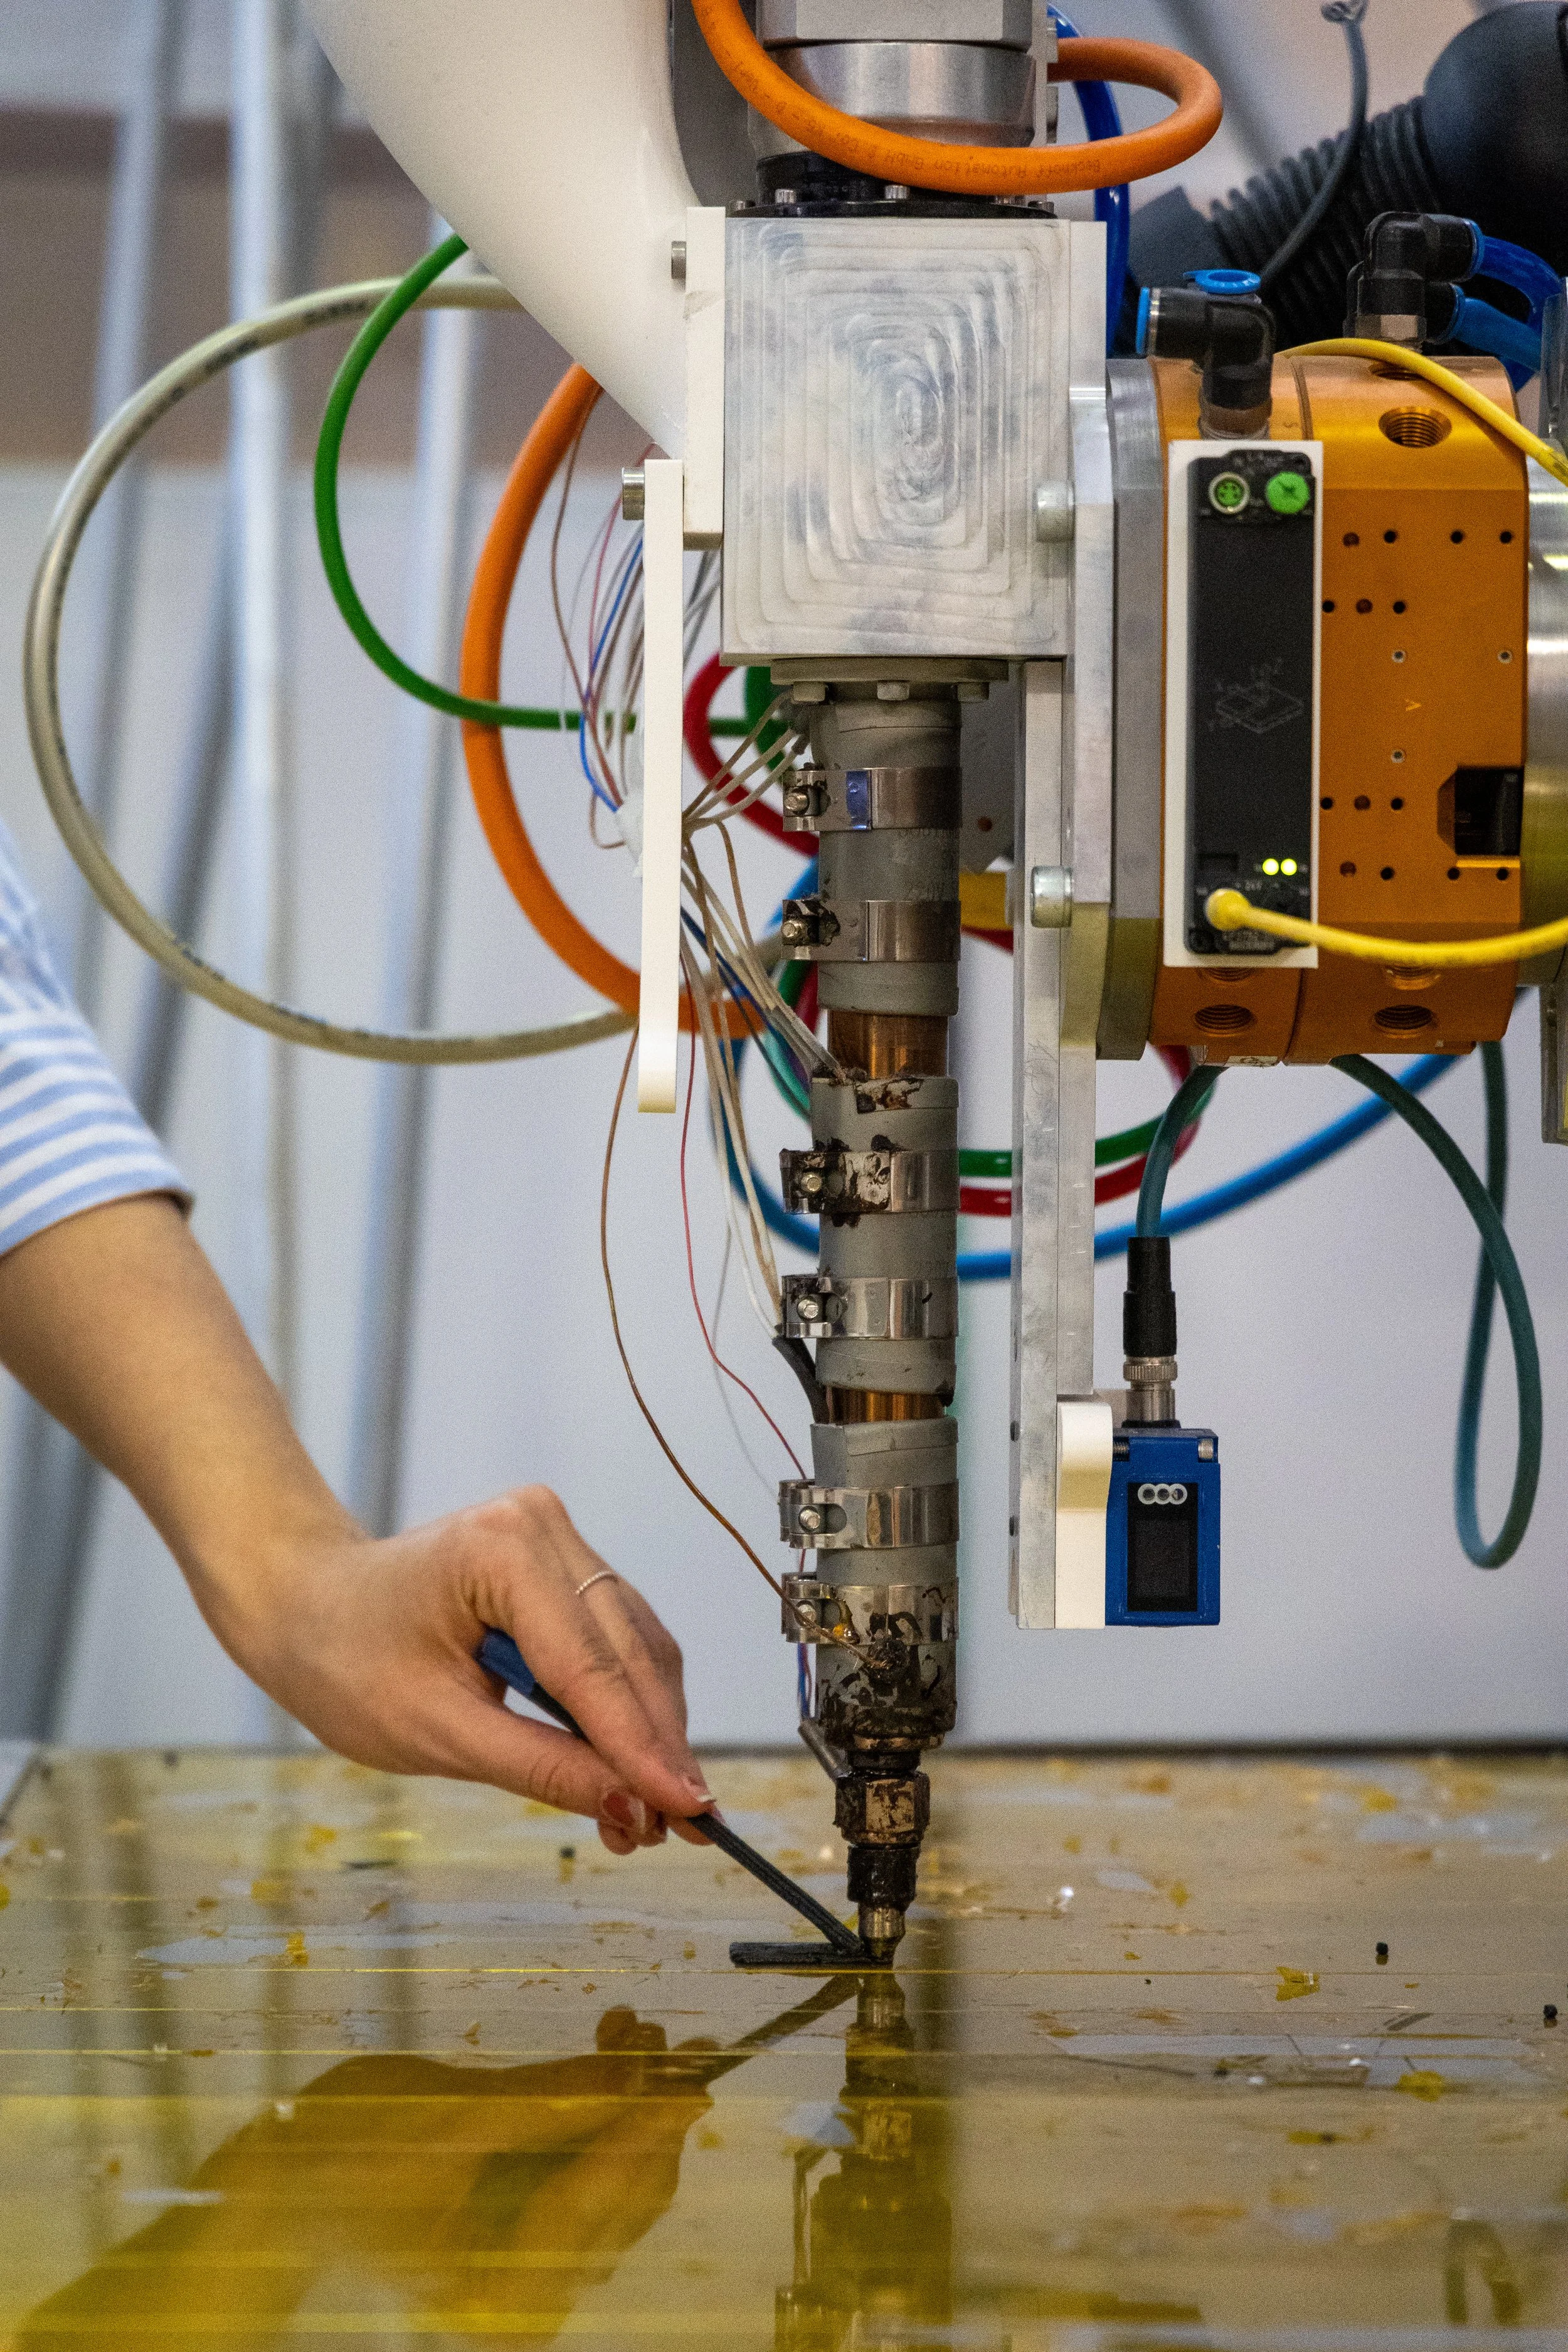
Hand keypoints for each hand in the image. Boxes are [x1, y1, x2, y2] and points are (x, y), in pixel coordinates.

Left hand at [0, 1201, 713, 1860]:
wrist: (302, 1600)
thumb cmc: (343, 1660)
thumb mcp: (435, 1733)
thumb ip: (539, 1767)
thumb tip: (630, 1808)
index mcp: (503, 1552)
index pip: (593, 1669)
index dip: (645, 1750)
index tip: (693, 1814)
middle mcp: (544, 1526)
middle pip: (629, 1654)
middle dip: (656, 1747)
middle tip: (683, 1832)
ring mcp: (557, 1535)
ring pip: (635, 1645)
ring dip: (648, 1729)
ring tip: (651, 1814)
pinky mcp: (560, 1558)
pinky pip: (613, 1635)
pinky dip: (622, 1701)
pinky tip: (627, 1762)